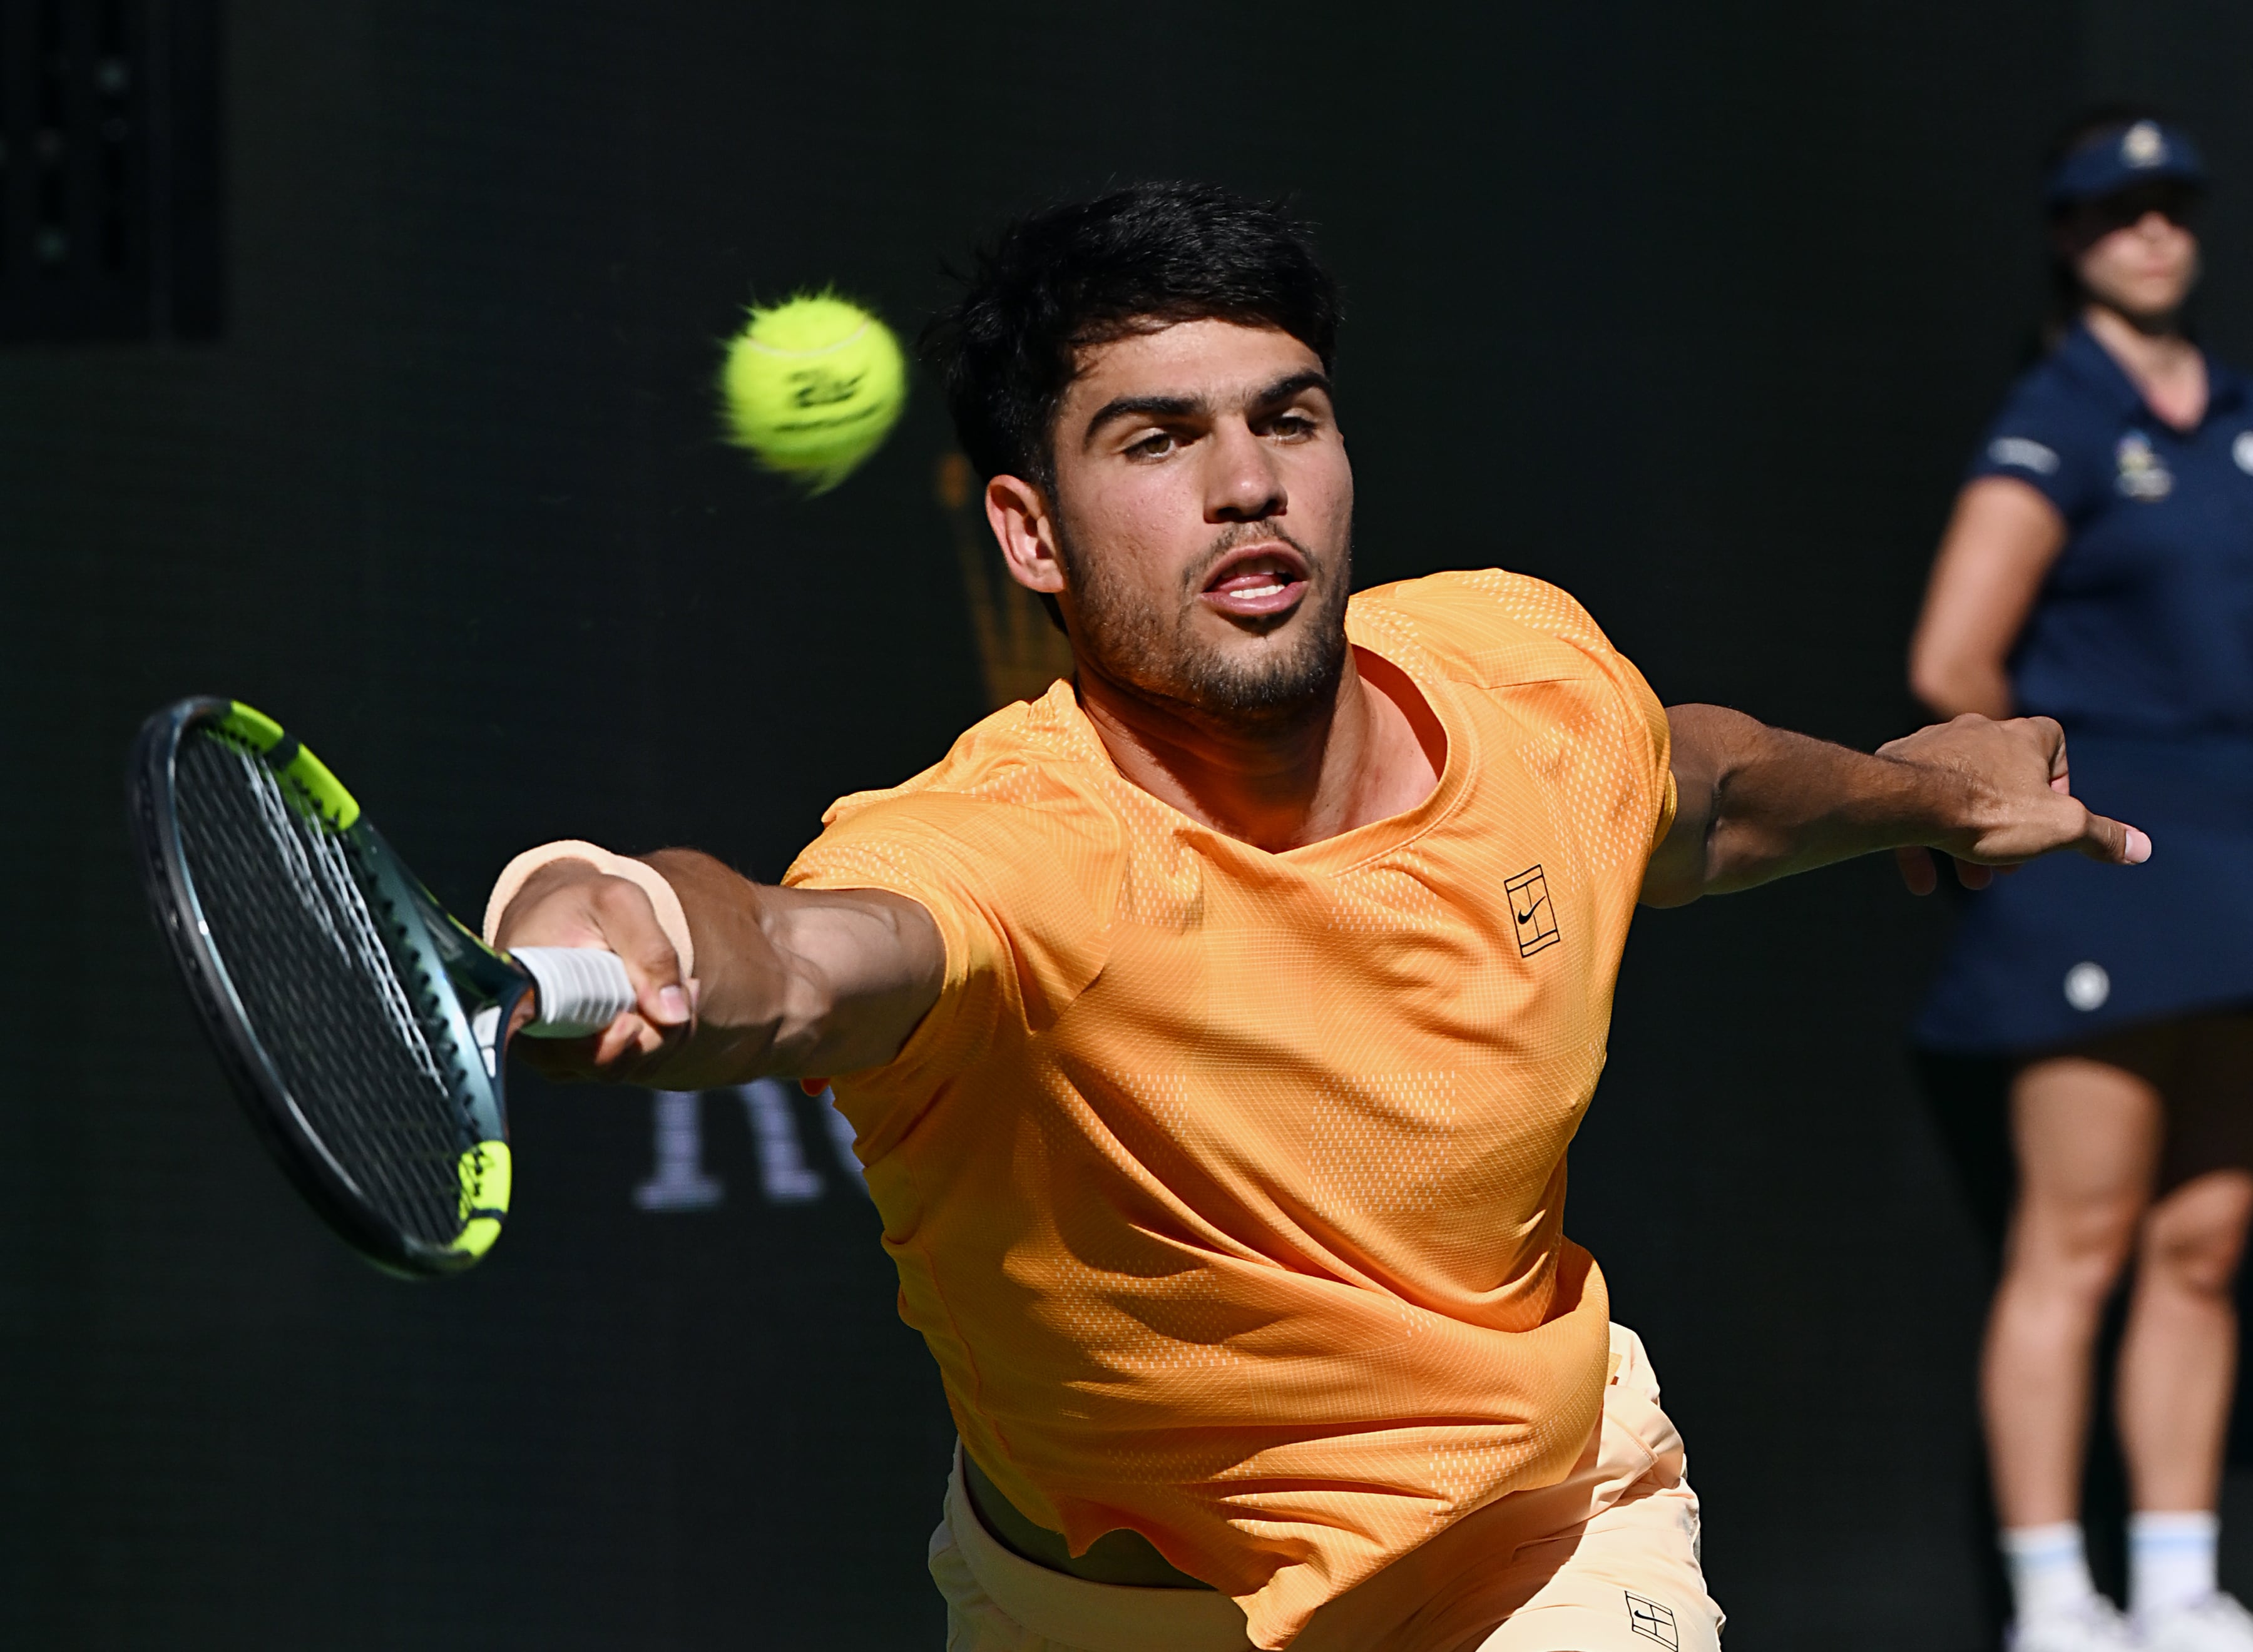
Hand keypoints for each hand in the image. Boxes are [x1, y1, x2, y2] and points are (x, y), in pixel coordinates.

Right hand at [492, 857, 696, 1079]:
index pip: (560, 1050)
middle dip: (658, 1029)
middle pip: (607, 1065)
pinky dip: (667, 1035)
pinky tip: (669, 996)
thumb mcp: (619, 903)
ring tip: (678, 981)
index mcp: (525, 998)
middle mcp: (536, 1039)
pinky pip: (638, 1064)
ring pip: (629, 1068)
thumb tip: (674, 1015)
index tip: (633, 1022)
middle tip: (683, 983)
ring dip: (669, 1031)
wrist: (564, 908)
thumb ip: (650, 951)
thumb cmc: (582, 902)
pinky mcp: (588, 1058)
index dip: (605, 1047)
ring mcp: (562, 1054)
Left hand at [1879, 714, 2150, 895]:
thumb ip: (2100, 836)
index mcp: (2023, 734)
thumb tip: (2142, 848)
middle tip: (2008, 864)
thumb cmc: (1987, 810)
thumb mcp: (2059, 829)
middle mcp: (1978, 730)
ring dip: (1968, 841)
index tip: (2050, 820)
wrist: (1905, 800)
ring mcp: (1935, 744)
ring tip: (1970, 878)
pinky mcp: (1897, 765)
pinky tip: (1923, 880)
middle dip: (2010, 826)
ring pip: (1960, 796)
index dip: (2059, 785)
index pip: (2055, 746)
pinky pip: (1916, 805)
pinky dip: (1922, 842)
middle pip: (2005, 781)